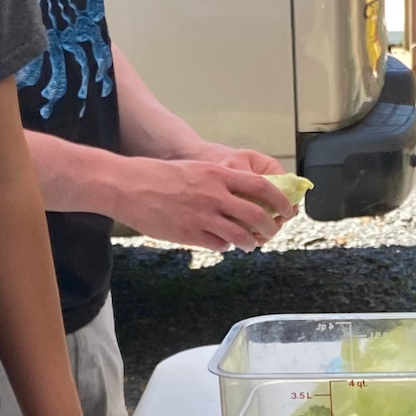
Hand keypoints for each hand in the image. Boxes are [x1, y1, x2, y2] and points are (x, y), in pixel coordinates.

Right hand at [114, 156, 293, 250]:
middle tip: (271, 232)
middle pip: (256, 215)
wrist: (129, 186)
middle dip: (270, 227)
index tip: (286, 208)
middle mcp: (214, 196)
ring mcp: (202, 217)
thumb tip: (242, 193)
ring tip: (250, 245)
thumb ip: (219, 181)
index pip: (261, 187)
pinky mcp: (189, 234)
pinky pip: (218, 245)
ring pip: (240, 236)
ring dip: (249, 243)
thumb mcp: (196, 169)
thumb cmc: (160, 175)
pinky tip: (222, 244)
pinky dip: (225, 247)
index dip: (279, 199)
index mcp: (218, 175)